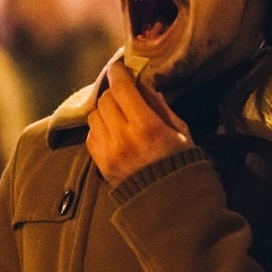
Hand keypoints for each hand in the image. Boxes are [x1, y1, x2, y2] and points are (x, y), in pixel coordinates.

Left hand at [86, 61, 192, 183]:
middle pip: (105, 99)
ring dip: (104, 110)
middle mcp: (123, 137)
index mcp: (147, 127)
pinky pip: (91, 134)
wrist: (169, 204)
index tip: (119, 67)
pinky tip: (113, 131)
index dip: (118, 73)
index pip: (121, 89)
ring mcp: (108, 152)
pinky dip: (99, 128)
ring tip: (118, 113)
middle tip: (124, 94)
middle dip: (114, 92)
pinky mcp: (100, 163)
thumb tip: (144, 84)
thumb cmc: (181, 164)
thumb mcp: (180, 132)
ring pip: (94, 115)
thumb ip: (161, 106)